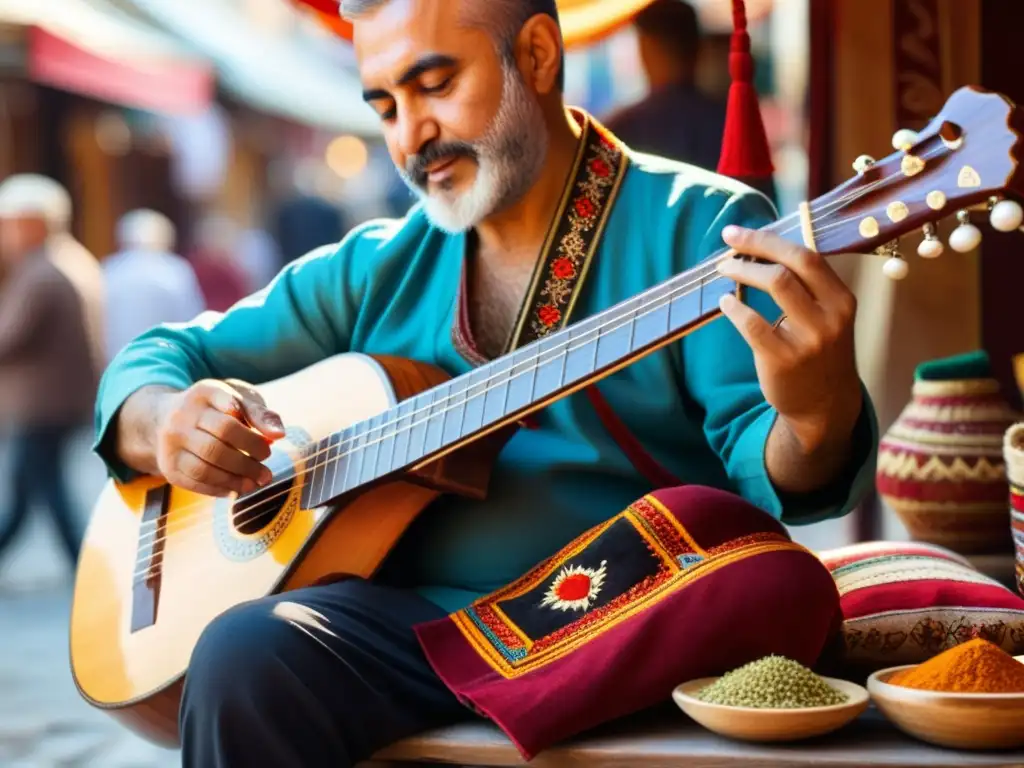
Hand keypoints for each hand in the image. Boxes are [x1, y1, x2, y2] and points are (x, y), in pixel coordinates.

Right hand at [153, 380, 285, 496]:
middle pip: (221, 438)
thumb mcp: (238, 399)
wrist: (166, 418)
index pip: (231, 406)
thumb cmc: (215, 409)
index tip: (273, 440)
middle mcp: (182, 415)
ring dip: (237, 478)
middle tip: (267, 465)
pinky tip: (238, 488)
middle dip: (251, 456)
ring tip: (257, 481)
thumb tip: (279, 434)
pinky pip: (196, 482)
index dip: (253, 425)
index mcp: (204, 393)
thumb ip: (260, 414)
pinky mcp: (168, 466)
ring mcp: (171, 442)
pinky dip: (221, 488)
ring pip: (206, 466)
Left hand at [715, 226, 862, 451]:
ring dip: (743, 272)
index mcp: (841, 299)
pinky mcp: (784, 360)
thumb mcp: (827, 317)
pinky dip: (735, 308)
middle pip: (790, 266)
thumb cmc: (819, 351)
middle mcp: (831, 316)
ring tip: (724, 269)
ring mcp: (809, 339)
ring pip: (775, 286)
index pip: (807, 255)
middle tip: (727, 244)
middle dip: (754, 248)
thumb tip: (761, 248)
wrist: (825, 405)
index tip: (740, 233)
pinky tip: (726, 303)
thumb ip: (806, 287)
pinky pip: (753, 324)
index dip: (770, 239)